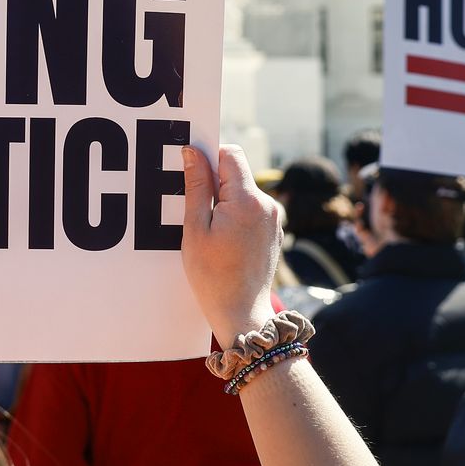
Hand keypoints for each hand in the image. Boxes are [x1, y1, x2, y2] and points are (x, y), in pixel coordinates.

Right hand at [181, 144, 282, 345]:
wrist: (241, 313)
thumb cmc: (213, 276)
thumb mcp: (196, 228)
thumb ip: (197, 186)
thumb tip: (193, 152)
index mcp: (248, 200)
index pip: (230, 154)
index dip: (209, 156)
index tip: (191, 170)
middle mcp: (267, 205)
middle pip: (237, 173)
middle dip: (214, 183)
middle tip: (195, 210)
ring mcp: (273, 219)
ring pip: (243, 192)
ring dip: (224, 201)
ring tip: (208, 231)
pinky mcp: (273, 232)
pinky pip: (251, 210)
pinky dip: (234, 216)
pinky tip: (222, 240)